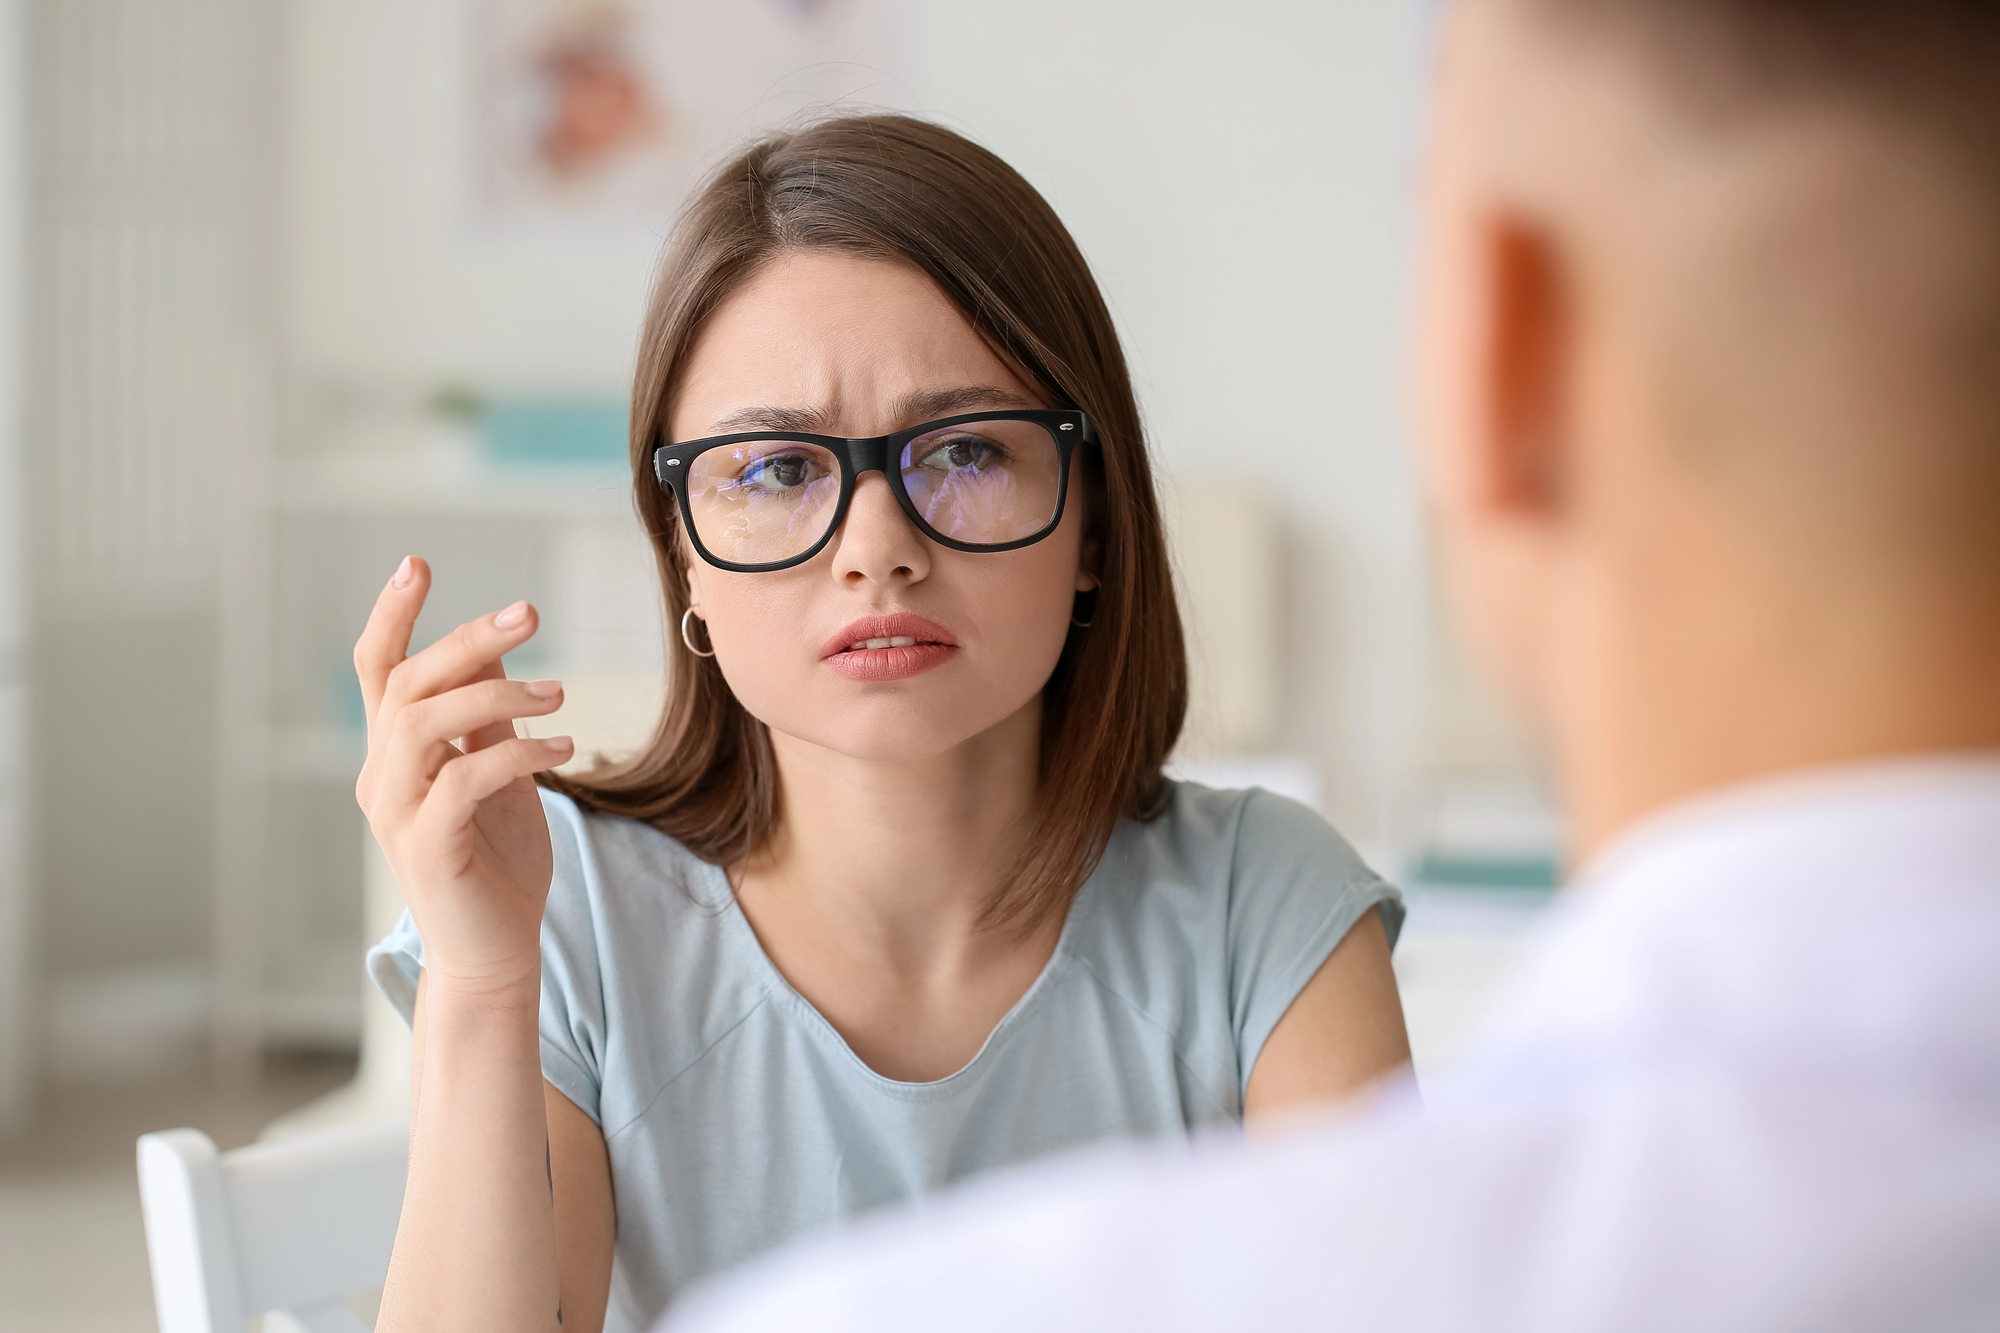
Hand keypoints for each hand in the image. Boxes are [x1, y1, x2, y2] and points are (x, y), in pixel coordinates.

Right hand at [354, 556, 573, 998]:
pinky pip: (462, 780)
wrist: (495, 953)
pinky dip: (514, 753)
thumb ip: (487, 718)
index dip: (390, 614)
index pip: (378, 669)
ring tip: (560, 691)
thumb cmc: (498, 862)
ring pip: (422, 724)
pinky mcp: (424, 846)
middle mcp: (382, 776)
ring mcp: (396, 812)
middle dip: (465, 640)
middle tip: (529, 613)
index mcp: (395, 753)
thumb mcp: (498, 774)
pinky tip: (563, 745)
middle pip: (406, 684)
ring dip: (493, 695)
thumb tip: (492, 651)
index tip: (416, 563)